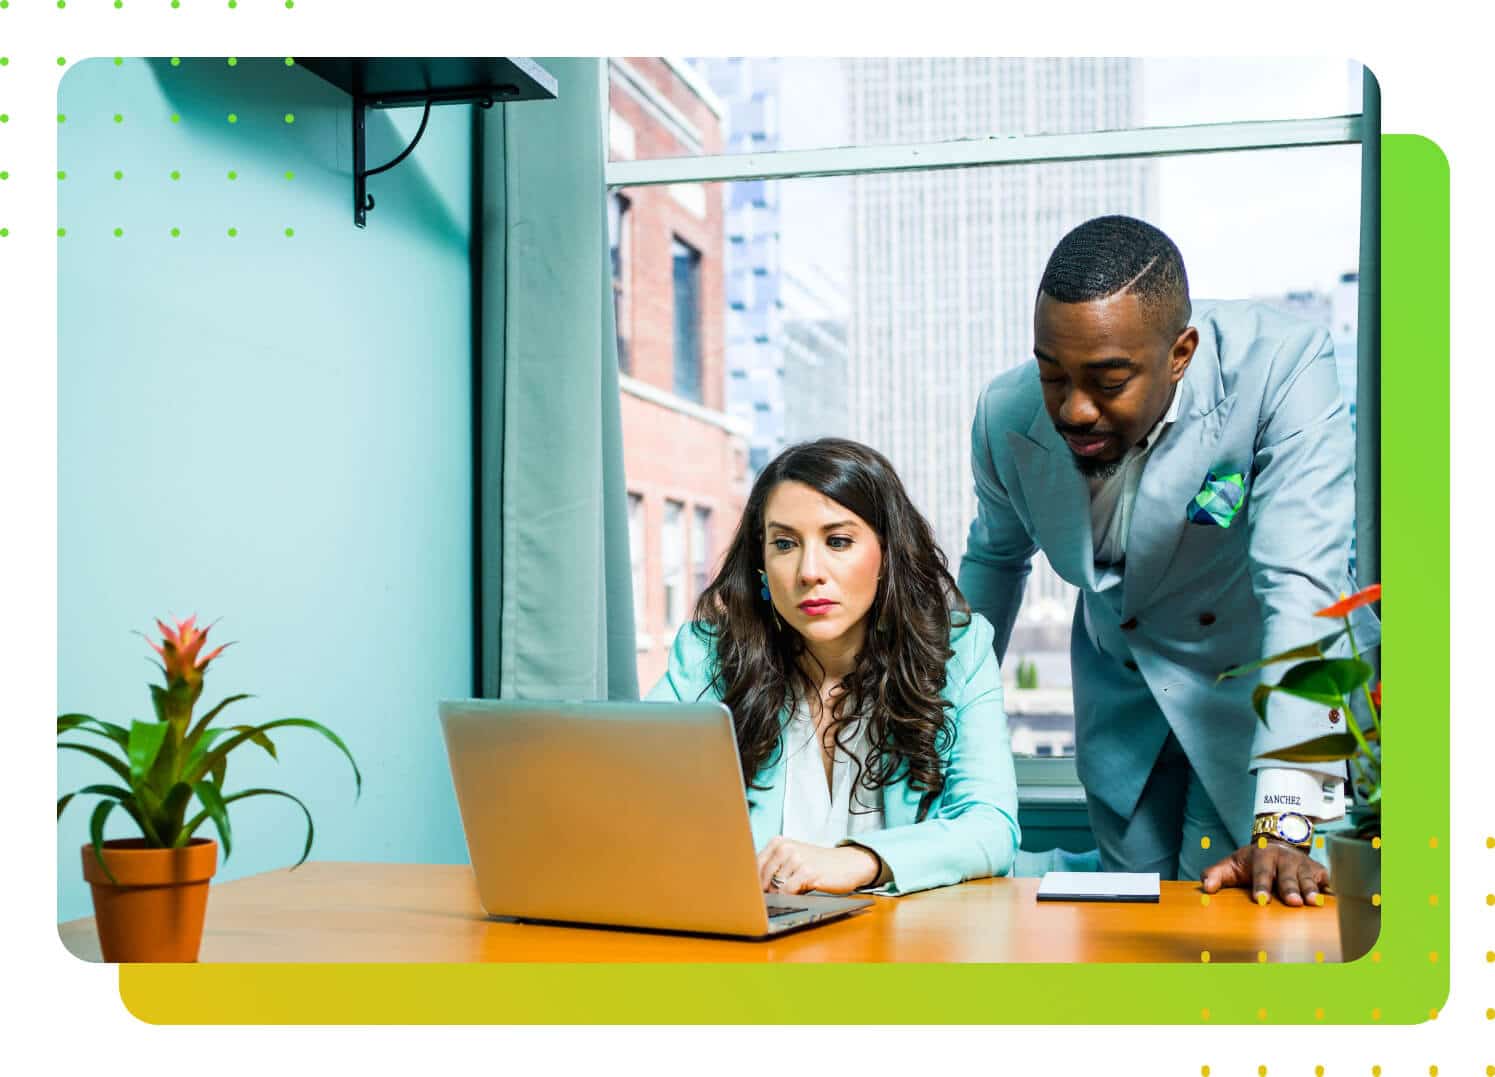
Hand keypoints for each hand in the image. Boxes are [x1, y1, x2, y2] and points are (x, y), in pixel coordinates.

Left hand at [756, 836, 880, 894]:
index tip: (753, 892)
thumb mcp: (793, 858)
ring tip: (785, 897)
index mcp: (779, 842)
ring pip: (775, 886)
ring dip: (777, 896)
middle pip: (763, 877)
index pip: (755, 865)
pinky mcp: (807, 872)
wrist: (847, 863)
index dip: (753, 881)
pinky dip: (787, 898)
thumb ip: (774, 866)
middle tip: (768, 901)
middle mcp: (786, 848)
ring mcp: (797, 859)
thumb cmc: (818, 864)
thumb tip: (753, 886)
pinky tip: (794, 897)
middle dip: (764, 891)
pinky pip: (787, 891)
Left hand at [1200, 839, 1329, 906]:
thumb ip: (1216, 874)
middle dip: (1289, 888)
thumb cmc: (1252, 861)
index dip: (1261, 886)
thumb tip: (1205, 888)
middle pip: (1287, 875)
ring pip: (1307, 877)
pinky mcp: (1318, 871)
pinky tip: (1332, 900)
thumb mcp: (1232, 864)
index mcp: (1262, 856)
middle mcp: (1284, 859)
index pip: (1261, 872)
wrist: (1278, 842)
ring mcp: (1303, 864)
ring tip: (1312, 902)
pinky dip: (1328, 889)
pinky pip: (1325, 880)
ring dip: (1310, 889)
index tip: (1260, 900)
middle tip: (1292, 902)